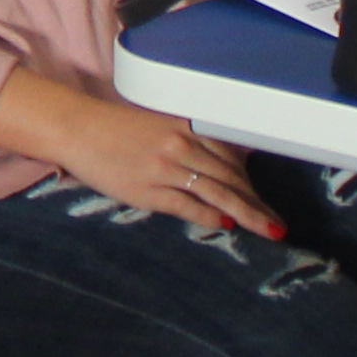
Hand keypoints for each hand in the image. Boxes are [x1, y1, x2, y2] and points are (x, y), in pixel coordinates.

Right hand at [0, 72, 281, 236]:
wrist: (78, 129)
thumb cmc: (117, 128)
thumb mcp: (161, 126)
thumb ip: (193, 140)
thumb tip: (227, 161)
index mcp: (187, 127)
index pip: (233, 156)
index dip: (254, 181)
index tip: (270, 198)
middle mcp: (182, 145)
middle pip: (231, 177)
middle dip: (257, 202)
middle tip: (278, 222)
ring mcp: (166, 168)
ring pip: (217, 192)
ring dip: (247, 213)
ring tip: (269, 229)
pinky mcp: (148, 189)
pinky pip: (187, 204)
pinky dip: (209, 215)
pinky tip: (226, 225)